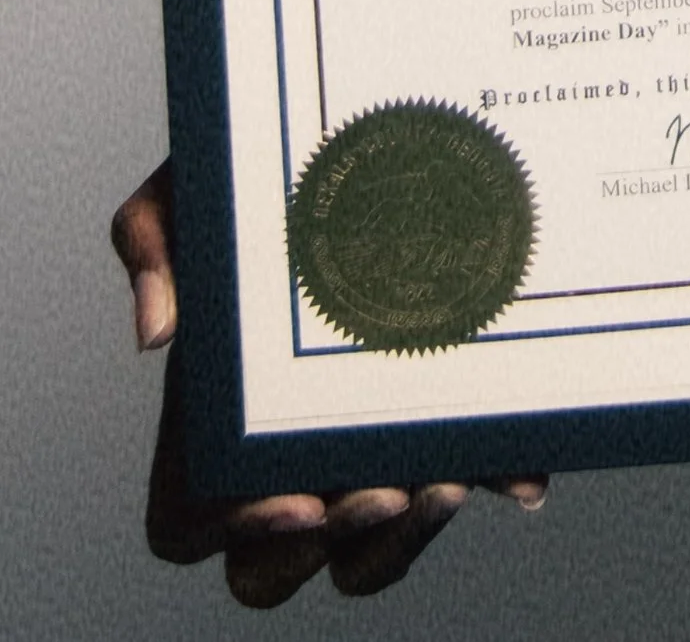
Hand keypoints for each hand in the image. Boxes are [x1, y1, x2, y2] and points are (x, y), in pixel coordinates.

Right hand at [112, 161, 547, 605]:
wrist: (362, 139)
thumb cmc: (261, 181)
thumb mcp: (196, 185)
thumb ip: (151, 238)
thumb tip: (156, 329)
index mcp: (208, 415)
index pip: (189, 524)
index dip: (230, 531)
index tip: (293, 499)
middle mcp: (277, 450)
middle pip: (277, 565)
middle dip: (331, 546)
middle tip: (380, 494)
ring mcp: (356, 445)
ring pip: (366, 554)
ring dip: (404, 542)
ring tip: (448, 480)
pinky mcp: (434, 424)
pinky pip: (463, 484)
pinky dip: (494, 482)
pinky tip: (523, 469)